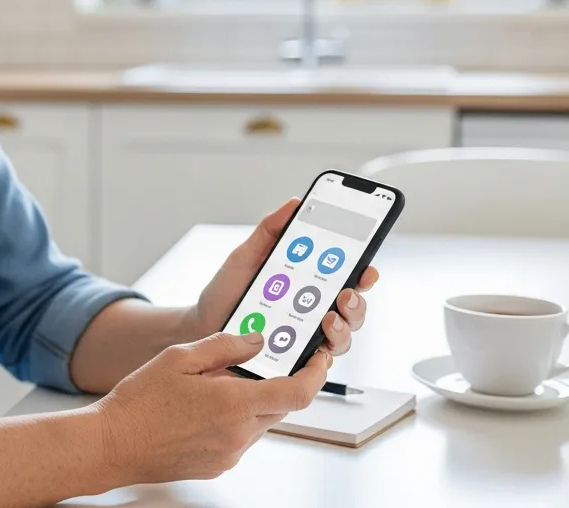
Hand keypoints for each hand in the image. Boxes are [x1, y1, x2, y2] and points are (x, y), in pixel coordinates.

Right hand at [92, 331, 331, 483]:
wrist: (111, 445)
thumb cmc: (138, 404)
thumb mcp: (179, 357)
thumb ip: (224, 346)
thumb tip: (256, 341)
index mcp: (232, 404)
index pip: (297, 392)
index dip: (316, 374)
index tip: (320, 359)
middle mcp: (237, 434)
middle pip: (280, 406)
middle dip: (274, 383)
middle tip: (254, 364)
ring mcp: (228, 454)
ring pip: (259, 422)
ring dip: (250, 402)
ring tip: (212, 387)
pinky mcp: (218, 466)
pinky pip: (240, 438)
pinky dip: (233, 420)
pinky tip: (202, 410)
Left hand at [186, 199, 379, 355]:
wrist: (201, 326)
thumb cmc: (225, 293)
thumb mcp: (245, 257)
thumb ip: (269, 232)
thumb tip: (295, 204)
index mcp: (308, 283)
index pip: (346, 277)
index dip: (364, 273)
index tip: (367, 267)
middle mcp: (313, 311)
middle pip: (352, 309)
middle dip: (357, 301)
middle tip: (346, 294)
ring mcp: (306, 337)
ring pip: (342, 337)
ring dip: (343, 328)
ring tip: (328, 319)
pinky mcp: (293, 361)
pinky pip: (317, 364)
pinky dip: (321, 356)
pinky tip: (315, 348)